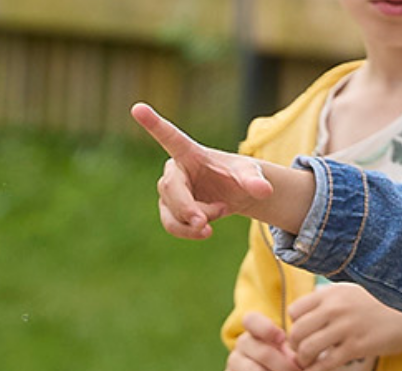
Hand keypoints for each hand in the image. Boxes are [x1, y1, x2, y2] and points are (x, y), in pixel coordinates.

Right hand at [131, 103, 311, 236]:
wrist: (234, 194)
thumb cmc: (239, 175)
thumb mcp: (251, 174)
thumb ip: (255, 181)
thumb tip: (264, 190)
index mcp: (190, 152)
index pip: (170, 137)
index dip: (154, 124)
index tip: (138, 108)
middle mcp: (175, 169)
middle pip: (170, 189)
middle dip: (187, 209)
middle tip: (205, 223)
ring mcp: (169, 191)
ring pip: (172, 212)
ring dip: (195, 222)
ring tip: (220, 213)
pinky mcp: (169, 209)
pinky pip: (172, 225)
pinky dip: (190, 232)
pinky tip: (207, 229)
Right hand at [224, 312, 303, 370]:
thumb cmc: (281, 369)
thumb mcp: (290, 359)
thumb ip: (294, 357)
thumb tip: (298, 362)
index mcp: (257, 331)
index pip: (252, 320)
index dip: (266, 328)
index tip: (282, 338)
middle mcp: (242, 344)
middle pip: (263, 353)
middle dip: (286, 370)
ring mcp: (232, 363)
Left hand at [287, 283, 401, 370]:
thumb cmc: (384, 305)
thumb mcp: (354, 291)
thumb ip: (331, 299)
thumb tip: (308, 311)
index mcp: (332, 293)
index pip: (295, 310)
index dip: (295, 324)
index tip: (303, 333)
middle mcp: (336, 308)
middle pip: (297, 331)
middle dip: (295, 346)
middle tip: (300, 353)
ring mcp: (345, 328)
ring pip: (307, 348)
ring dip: (303, 361)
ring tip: (306, 365)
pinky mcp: (357, 347)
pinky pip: (326, 364)